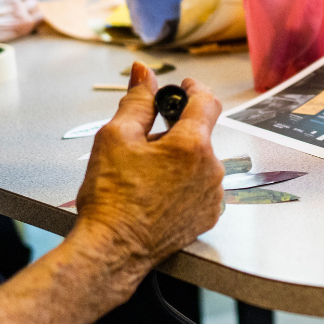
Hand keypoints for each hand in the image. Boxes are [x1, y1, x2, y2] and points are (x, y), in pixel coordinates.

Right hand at [68, 63, 223, 293]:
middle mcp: (211, 169)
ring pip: (199, 162)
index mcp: (192, 145)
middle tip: (142, 145)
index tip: (182, 87)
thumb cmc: (111, 198)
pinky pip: (200, 187)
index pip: (206, 101)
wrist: (112, 249)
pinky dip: (182, 184)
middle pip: (198, 135)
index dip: (193, 89)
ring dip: (178, 160)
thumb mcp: (116, 137)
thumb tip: (144, 74)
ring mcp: (212, 195)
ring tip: (145, 176)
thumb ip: (137, 101)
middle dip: (173, 133)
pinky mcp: (208, 215)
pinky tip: (156, 194)